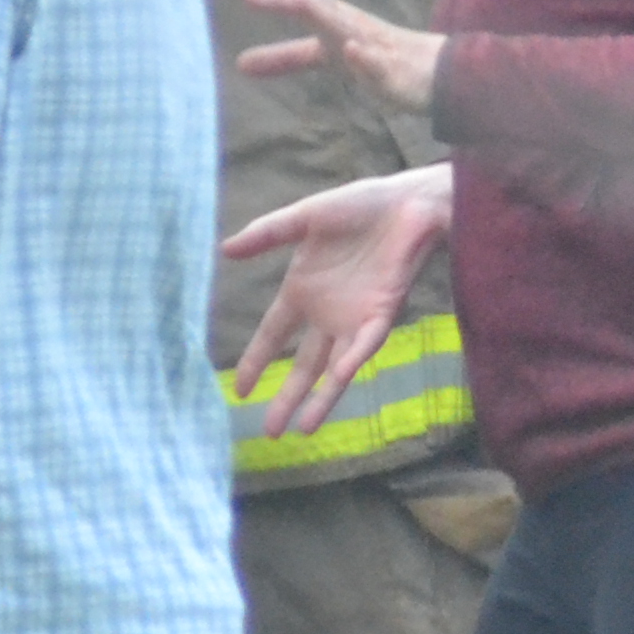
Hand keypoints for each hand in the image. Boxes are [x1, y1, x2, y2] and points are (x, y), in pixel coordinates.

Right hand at [224, 164, 454, 437]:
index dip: (255, 362)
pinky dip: (354, 359)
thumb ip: (267, 233)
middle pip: (302, 365)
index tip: (237, 391)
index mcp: (303, 292)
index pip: (273, 336)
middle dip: (285, 398)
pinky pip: (367, 342)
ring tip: (303, 429)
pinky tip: (339, 376)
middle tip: (268, 432)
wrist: (409, 201)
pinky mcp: (384, 310)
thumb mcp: (305, 218)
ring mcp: (356, 316)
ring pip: (335, 367)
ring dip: (321, 397)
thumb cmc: (361, 207)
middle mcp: (328, 313)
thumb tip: (224, 250)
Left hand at [233, 0, 446, 111]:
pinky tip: (353, 51)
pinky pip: (381, 62)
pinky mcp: (395, 71)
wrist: (437, 73)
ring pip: (343, 23)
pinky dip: (366, 56)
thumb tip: (239, 62)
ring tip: (288, 2)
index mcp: (333, 18)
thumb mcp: (324, 57)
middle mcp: (350, 23)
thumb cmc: (378, 58)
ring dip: (314, 11)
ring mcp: (373, 45)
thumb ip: (286, 58)